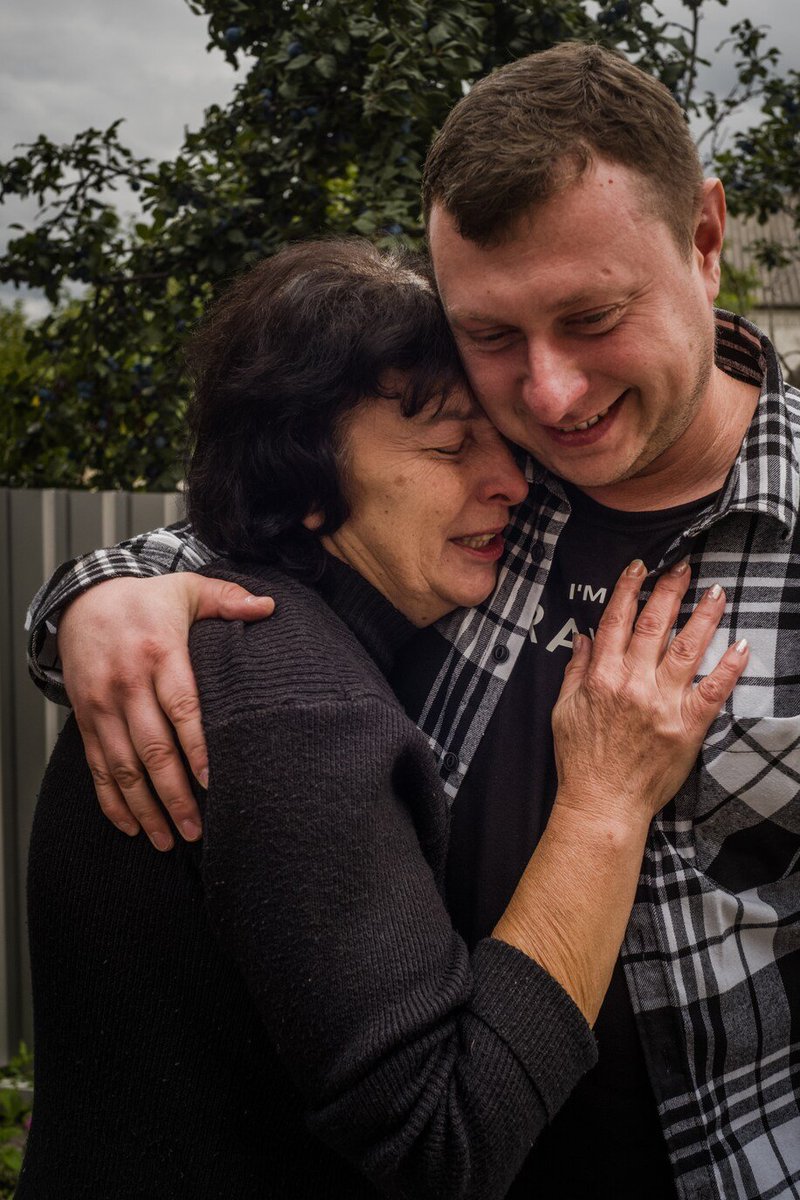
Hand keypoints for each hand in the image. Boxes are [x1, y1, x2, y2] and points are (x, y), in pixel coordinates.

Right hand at [59, 573, 274, 849]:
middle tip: (197, 829)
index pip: (181, 707)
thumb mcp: (186, 590)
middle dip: (174, 794)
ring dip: (145, 807)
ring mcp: (102, 706)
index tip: (213, 781)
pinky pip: (98, 768)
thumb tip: (269, 606)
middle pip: (152, 748)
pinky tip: (131, 827)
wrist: (82, 600)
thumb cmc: (145, 601)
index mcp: (158, 653)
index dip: (196, 747)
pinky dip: (112, 801)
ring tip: (170, 839)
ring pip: (123, 766)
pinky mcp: (86, 720)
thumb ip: (228, 600)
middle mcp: (127, 684)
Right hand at [552, 558, 747, 829]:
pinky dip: (729, 667)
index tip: (641, 567)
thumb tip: (585, 636)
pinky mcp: (687, 727)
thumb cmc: (580, 760)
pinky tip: (740, 646)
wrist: (603, 803)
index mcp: (602, 677)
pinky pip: (713, 691)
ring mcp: (663, 704)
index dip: (629, 588)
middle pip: (655, 625)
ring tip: (716, 592)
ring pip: (688, 648)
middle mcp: (633, 684)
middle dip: (670, 591)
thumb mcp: (563, 710)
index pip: (616, 620)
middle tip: (684, 566)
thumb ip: (576, 670)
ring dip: (704, 616)